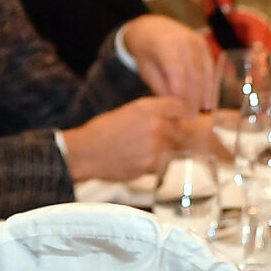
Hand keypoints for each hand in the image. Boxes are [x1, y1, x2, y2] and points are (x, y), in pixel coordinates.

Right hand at [61, 97, 202, 183]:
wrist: (85, 153)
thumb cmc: (103, 132)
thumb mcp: (129, 111)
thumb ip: (153, 112)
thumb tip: (173, 117)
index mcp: (148, 107)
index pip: (181, 106)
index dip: (183, 113)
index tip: (184, 118)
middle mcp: (155, 123)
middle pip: (182, 128)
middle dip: (177, 134)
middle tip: (163, 140)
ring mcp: (156, 145)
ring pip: (175, 148)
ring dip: (168, 150)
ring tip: (147, 151)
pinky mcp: (152, 164)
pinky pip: (165, 164)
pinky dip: (158, 164)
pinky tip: (141, 160)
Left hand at [117, 16, 217, 109]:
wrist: (152, 27)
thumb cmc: (146, 51)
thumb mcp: (146, 69)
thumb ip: (160, 86)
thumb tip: (174, 107)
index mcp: (165, 45)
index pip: (177, 73)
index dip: (181, 95)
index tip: (181, 113)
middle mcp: (184, 41)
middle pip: (193, 74)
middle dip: (193, 98)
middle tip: (191, 117)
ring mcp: (196, 41)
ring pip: (204, 72)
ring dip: (204, 94)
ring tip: (201, 112)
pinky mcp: (204, 44)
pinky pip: (210, 67)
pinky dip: (210, 85)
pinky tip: (209, 100)